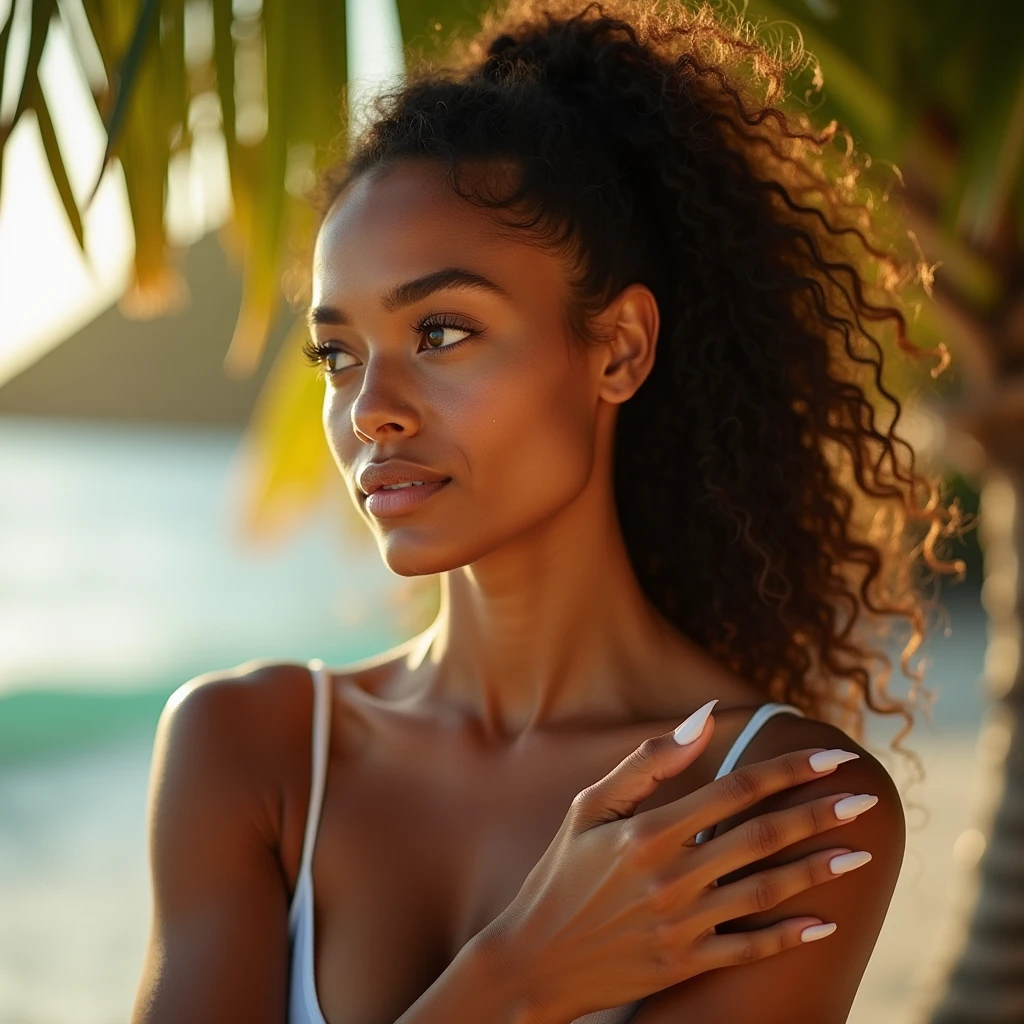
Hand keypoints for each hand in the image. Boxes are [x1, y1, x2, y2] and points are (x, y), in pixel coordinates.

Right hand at [481, 703, 875, 1022]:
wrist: (534, 960)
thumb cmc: (562, 874)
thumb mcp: (589, 807)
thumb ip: (648, 763)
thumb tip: (703, 718)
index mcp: (648, 831)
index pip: (736, 790)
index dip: (789, 771)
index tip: (832, 758)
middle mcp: (670, 876)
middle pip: (762, 837)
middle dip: (820, 814)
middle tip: (866, 799)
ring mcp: (681, 923)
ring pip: (767, 891)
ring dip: (819, 870)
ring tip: (862, 852)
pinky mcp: (685, 964)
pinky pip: (750, 948)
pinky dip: (790, 935)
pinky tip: (826, 922)